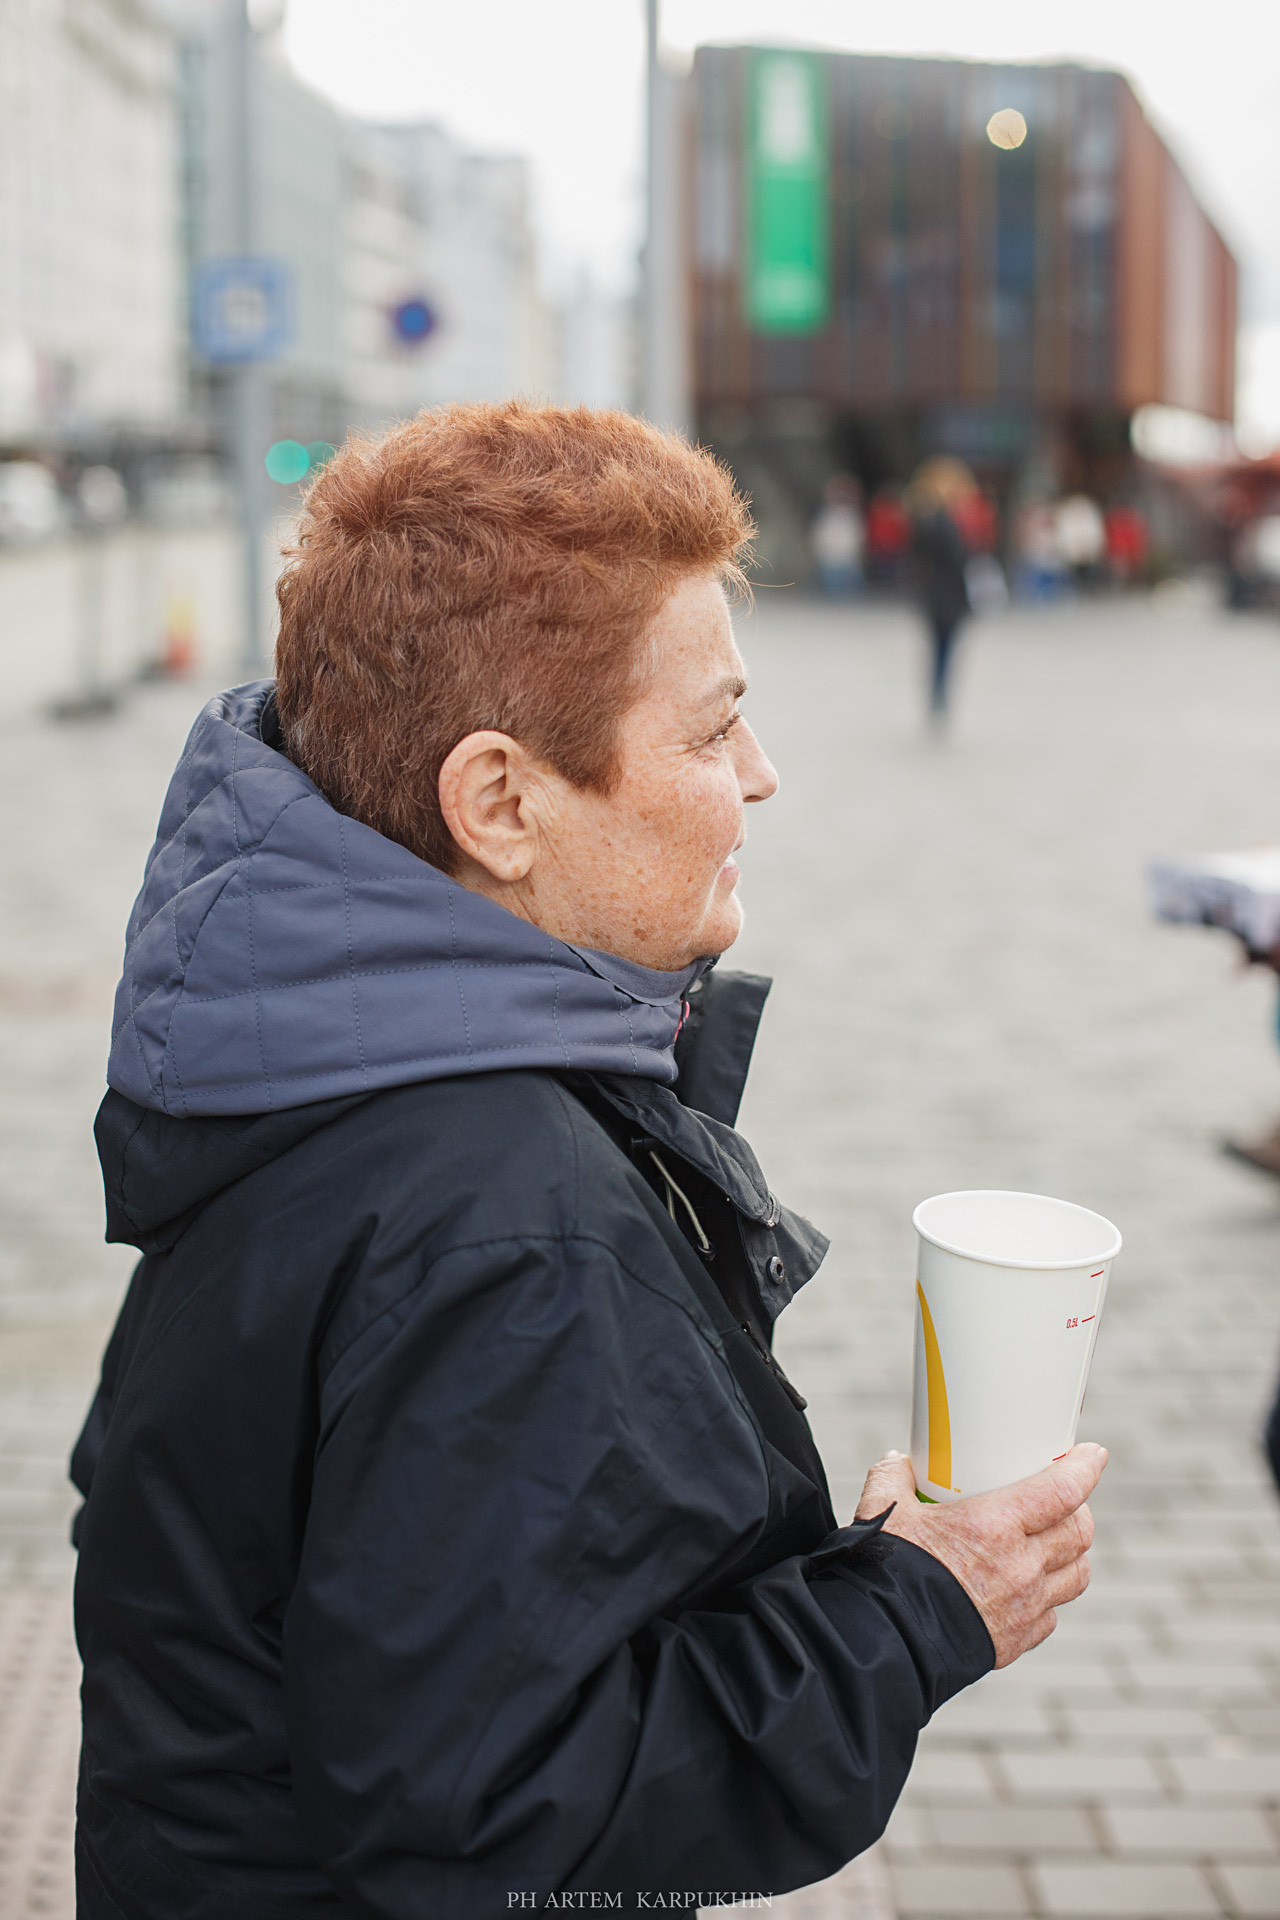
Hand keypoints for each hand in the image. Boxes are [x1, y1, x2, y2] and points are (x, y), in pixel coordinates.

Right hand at [854, 1443, 1105, 1666]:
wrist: (884, 1641)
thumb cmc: (886, 1569)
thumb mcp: (883, 1509)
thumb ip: (893, 1477)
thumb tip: (899, 1461)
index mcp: (995, 1524)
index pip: (1062, 1490)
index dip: (1085, 1468)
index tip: (1093, 1454)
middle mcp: (1021, 1565)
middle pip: (1079, 1532)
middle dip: (1080, 1510)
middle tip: (1066, 1498)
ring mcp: (1025, 1606)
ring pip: (1077, 1574)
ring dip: (1072, 1553)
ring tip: (1055, 1541)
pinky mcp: (1018, 1640)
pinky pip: (1051, 1612)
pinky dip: (1049, 1595)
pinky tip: (1030, 1586)